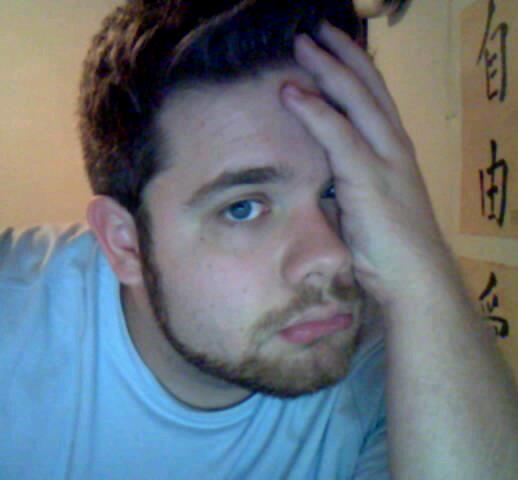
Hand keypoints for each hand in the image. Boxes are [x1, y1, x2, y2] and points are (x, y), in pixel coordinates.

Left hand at [281, 21, 448, 306]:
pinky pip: (338, 135)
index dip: (355, 69)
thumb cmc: (389, 248)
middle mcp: (395, 146)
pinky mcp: (369, 178)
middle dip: (342, 55)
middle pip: (368, 88)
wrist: (413, 277)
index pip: (375, 99)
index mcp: (394, 151)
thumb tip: (321, 174)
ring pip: (356, 101)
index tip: (333, 49)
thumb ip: (349, 181)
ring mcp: (385, 159)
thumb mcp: (369, 204)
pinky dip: (314, 111)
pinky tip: (292, 92)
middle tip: (316, 31)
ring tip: (303, 44)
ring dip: (327, 69)